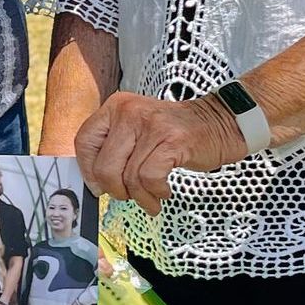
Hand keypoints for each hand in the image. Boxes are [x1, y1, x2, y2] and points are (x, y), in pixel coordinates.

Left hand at [74, 92, 248, 215]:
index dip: (87, 170)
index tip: (98, 186)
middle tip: (129, 195)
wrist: (220, 122)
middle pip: (104, 166)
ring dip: (140, 197)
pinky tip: (163, 191)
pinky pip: (150, 178)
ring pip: (128, 177)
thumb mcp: (137, 130)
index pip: (84, 141)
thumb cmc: (175, 134)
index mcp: (115, 107)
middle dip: (115, 190)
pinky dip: (155, 193)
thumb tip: (94, 183)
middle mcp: (129, 112)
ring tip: (151, 198)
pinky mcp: (171, 141)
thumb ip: (114, 149)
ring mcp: (151, 126)